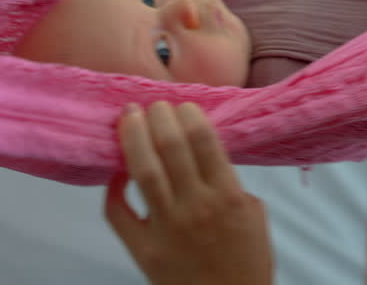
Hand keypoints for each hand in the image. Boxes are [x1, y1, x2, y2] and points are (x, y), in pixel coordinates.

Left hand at [104, 101, 273, 284]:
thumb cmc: (246, 261)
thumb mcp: (253, 214)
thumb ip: (230, 181)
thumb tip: (203, 151)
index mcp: (227, 195)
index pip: (203, 140)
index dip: (187, 114)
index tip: (181, 105)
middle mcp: (196, 206)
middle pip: (170, 146)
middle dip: (158, 116)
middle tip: (152, 105)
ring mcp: (166, 227)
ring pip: (143, 170)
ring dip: (133, 137)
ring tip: (129, 117)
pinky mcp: (143, 249)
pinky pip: (118, 212)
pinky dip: (113, 187)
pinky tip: (116, 170)